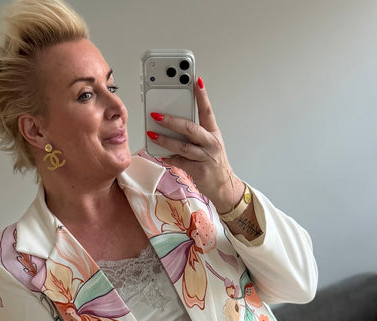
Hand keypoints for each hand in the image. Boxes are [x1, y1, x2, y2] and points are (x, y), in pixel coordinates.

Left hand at [147, 77, 242, 213]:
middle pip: (190, 128)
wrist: (224, 186)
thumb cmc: (213, 162)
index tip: (195, 79)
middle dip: (171, 120)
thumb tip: (173, 121)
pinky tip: (161, 154)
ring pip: (183, 146)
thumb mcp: (208, 143)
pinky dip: (169, 158)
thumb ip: (195, 132)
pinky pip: (180, 162)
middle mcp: (211, 143)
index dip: (202, 95)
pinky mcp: (199, 170)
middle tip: (156, 114)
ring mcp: (205, 157)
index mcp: (213, 133)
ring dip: (165, 140)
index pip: (207, 110)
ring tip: (152, 134)